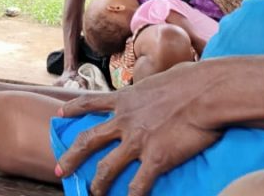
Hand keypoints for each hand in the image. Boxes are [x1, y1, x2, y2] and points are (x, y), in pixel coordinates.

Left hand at [56, 61, 222, 195]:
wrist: (204, 92)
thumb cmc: (189, 80)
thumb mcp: (158, 79)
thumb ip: (150, 87)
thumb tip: (161, 83)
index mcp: (123, 99)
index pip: (89, 103)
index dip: (72, 109)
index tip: (59, 114)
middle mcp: (124, 121)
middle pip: (88, 141)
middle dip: (71, 158)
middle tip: (59, 171)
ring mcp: (137, 141)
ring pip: (106, 167)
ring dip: (98, 183)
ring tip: (93, 193)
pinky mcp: (156, 159)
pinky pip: (138, 184)